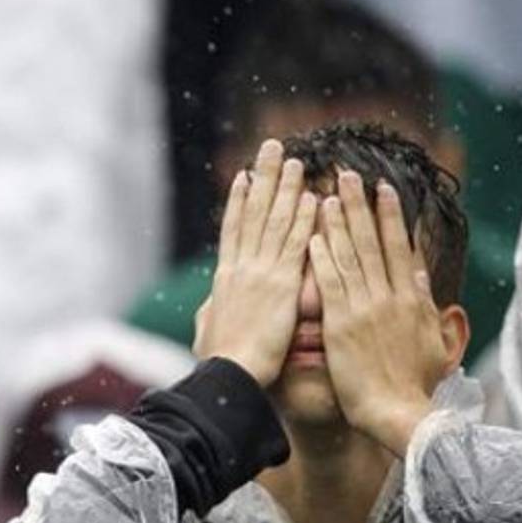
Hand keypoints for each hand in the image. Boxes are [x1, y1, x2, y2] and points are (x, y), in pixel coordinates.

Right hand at [194, 140, 317, 385]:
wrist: (230, 374)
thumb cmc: (219, 362)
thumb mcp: (208, 331)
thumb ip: (213, 311)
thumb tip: (211, 304)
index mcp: (225, 279)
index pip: (233, 230)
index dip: (238, 201)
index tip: (244, 176)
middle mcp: (241, 268)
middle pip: (252, 213)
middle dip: (262, 179)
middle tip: (271, 148)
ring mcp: (261, 274)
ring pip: (275, 221)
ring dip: (286, 189)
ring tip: (295, 160)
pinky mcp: (282, 286)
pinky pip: (296, 245)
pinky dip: (303, 220)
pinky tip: (313, 198)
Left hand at [308, 172, 447, 456]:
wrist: (398, 412)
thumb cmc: (413, 383)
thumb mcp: (429, 340)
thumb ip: (424, 306)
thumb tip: (421, 277)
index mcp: (408, 299)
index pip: (396, 248)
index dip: (389, 217)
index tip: (382, 189)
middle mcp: (387, 297)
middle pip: (372, 242)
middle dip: (360, 205)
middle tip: (348, 174)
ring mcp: (364, 308)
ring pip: (349, 255)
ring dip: (337, 222)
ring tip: (327, 192)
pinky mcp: (342, 324)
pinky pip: (330, 283)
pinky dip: (322, 257)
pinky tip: (312, 235)